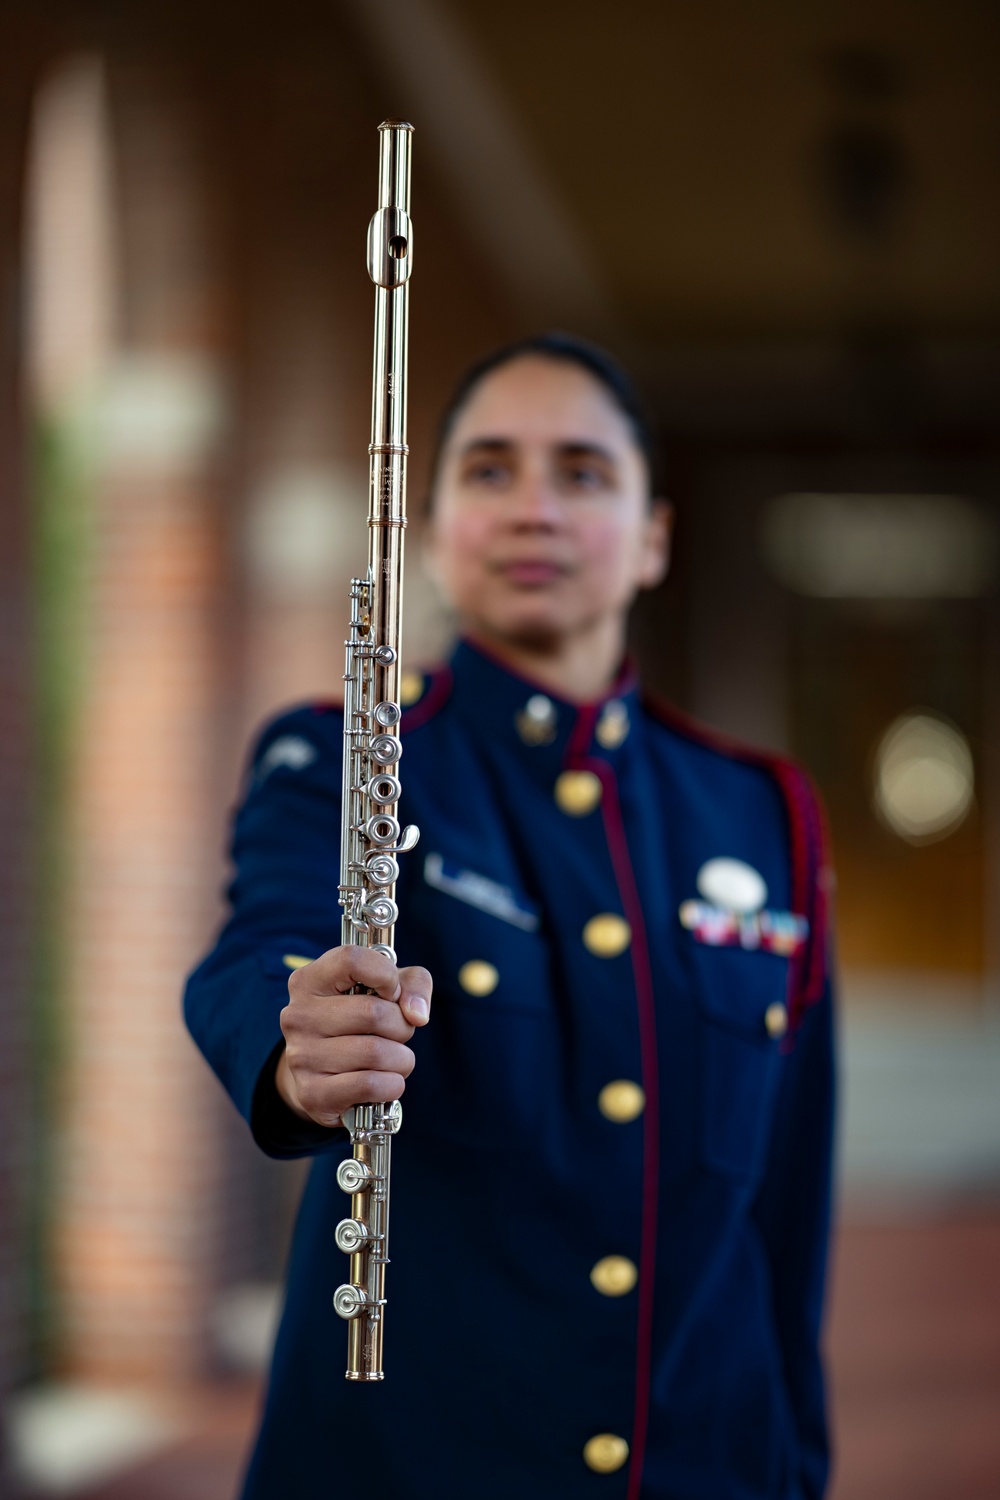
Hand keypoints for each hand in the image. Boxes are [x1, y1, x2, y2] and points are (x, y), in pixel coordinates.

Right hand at [275, 946, 431, 1126]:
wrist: (326, 1077)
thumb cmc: (361, 1023)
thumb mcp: (388, 990)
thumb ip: (413, 985)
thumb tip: (417, 1014)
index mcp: (309, 981)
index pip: (351, 959)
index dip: (385, 974)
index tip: (393, 992)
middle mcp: (298, 1016)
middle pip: (373, 1013)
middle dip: (402, 1026)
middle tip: (397, 1033)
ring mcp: (301, 1056)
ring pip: (376, 1052)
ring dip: (401, 1059)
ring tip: (393, 1059)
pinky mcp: (312, 1093)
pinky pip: (370, 1085)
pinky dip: (392, 1085)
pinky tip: (386, 1081)